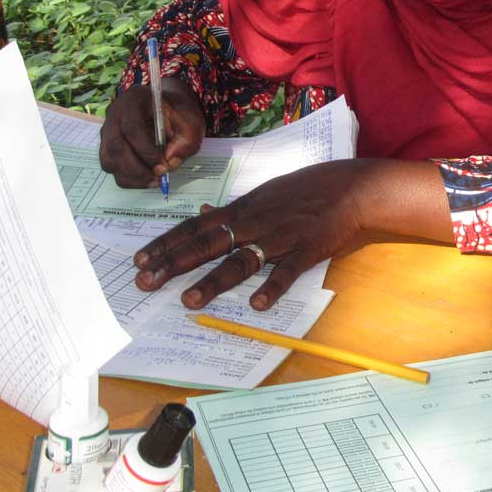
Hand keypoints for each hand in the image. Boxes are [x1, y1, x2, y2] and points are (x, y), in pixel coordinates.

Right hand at [99, 78, 204, 187]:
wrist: (170, 109)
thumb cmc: (179, 114)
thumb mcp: (192, 124)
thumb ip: (185, 143)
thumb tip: (170, 164)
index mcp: (135, 99)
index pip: (132, 128)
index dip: (146, 151)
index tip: (163, 166)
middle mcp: (115, 113)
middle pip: (115, 145)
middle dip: (137, 168)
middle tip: (158, 178)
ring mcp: (108, 129)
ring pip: (109, 158)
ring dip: (131, 175)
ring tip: (154, 180)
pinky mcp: (107, 144)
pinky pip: (110, 165)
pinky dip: (126, 177)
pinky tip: (145, 179)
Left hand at [132, 159, 452, 309]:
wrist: (351, 187)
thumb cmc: (307, 190)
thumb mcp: (265, 193)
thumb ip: (234, 209)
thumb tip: (202, 213)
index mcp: (243, 209)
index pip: (195, 227)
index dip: (166, 243)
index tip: (139, 259)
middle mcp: (255, 221)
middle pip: (207, 244)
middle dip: (173, 263)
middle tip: (144, 282)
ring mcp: (280, 236)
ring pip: (240, 260)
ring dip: (213, 280)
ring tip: (189, 300)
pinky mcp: (307, 249)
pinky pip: (287, 270)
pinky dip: (273, 287)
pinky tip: (258, 305)